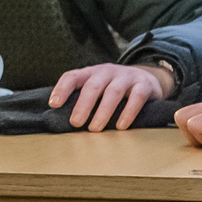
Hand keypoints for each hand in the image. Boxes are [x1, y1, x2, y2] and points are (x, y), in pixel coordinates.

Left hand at [49, 61, 173, 131]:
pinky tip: (121, 126)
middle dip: (83, 105)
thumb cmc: (114, 90)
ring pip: (114, 92)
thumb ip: (83, 101)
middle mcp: (107, 72)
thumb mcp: (98, 90)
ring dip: (103, 111)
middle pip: (93, 86)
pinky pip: (136, 97)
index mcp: (91, 73)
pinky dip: (128, 112)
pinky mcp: (144, 85)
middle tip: (75, 123)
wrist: (147, 79)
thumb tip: (61, 123)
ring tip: (95, 129)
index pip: (72, 76)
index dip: (62, 89)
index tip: (54, 104)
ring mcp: (126, 76)